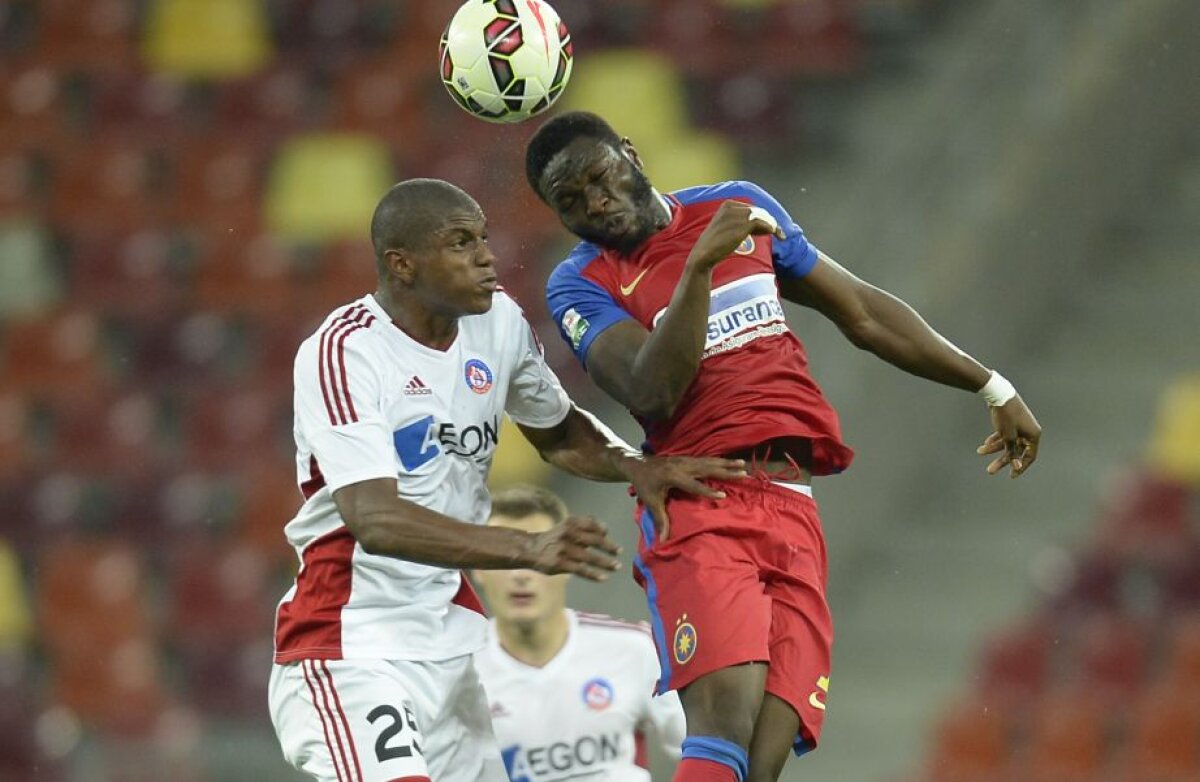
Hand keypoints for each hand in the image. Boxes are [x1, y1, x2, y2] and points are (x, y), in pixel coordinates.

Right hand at [526, 516, 621, 580]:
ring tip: (616, 566)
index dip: (603, 530)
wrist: (530, 549)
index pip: (592, 524)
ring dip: (605, 562)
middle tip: (619, 552)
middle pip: (594, 540)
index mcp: (571, 523)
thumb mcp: (566, 526)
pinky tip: (603, 577)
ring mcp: (564, 550)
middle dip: (609, 546)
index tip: (608, 536)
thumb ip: (584, 525)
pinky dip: (593, 574)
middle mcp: (568, 534)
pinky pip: (580, 569)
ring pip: (589, 556)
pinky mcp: (560, 564)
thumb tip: (605, 529)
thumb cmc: (553, 539)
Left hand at [625, 455, 747, 540]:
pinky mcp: (686, 458)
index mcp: (674, 476)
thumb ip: (660, 519)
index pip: (694, 485)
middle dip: (726, 471)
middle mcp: (682, 466)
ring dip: (726, 463)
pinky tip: (729, 462)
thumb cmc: (643, 483)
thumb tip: (663, 540)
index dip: (708, 491)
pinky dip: (719, 461)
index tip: (723, 495)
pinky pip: (705, 459)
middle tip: (743, 473)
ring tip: (743, 465)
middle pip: (707, 468)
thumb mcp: (651, 502)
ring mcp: (685, 460)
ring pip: (709, 461)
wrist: (636, 463)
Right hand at [686, 201, 786, 271]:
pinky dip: (772, 229)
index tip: (768, 229)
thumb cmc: (714, 246)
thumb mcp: (726, 229)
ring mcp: (737, 214)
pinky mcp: (743, 223)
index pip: (750, 208)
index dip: (762, 218)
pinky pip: (763, 223)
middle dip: (769, 221)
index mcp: (727, 204)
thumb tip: (759, 226)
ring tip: (780, 235)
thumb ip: (739, 224)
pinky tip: (777, 235)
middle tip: (778, 233)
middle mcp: (732, 205)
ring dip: (772, 225)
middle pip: (758, 211)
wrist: (704, 255)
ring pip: (762, 217)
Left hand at [977, 394, 1041, 477]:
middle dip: (1002, 460)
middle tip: (990, 470)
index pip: (1030, 456)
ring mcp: (1020, 427)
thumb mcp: (1008, 436)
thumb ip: (1012, 452)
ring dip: (994, 448)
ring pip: (1007, 443)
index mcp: (1033, 435)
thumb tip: (1016, 465)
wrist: (998, 394)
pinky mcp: (1011, 422)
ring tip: (980, 451)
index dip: (1020, 467)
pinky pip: (1004, 435)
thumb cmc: (1006, 415)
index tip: (1011, 475)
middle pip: (1016, 451)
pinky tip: (985, 444)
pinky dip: (995, 440)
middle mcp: (1029, 431)